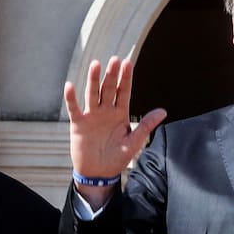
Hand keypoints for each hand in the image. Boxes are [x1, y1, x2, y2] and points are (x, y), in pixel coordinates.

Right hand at [64, 57, 165, 209]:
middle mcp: (106, 111)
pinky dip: (71, 98)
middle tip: (114, 60)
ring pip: (92, 94)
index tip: (128, 62)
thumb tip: (163, 111)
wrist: (98, 173)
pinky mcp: (78, 125)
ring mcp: (92, 116)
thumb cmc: (117, 158)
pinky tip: (69, 86)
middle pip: (109, 89)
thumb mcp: (134, 143)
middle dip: (112, 75)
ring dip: (93, 80)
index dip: (126, 78)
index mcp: (120, 114)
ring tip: (96, 64)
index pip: (124, 92)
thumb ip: (145, 126)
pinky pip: (74, 109)